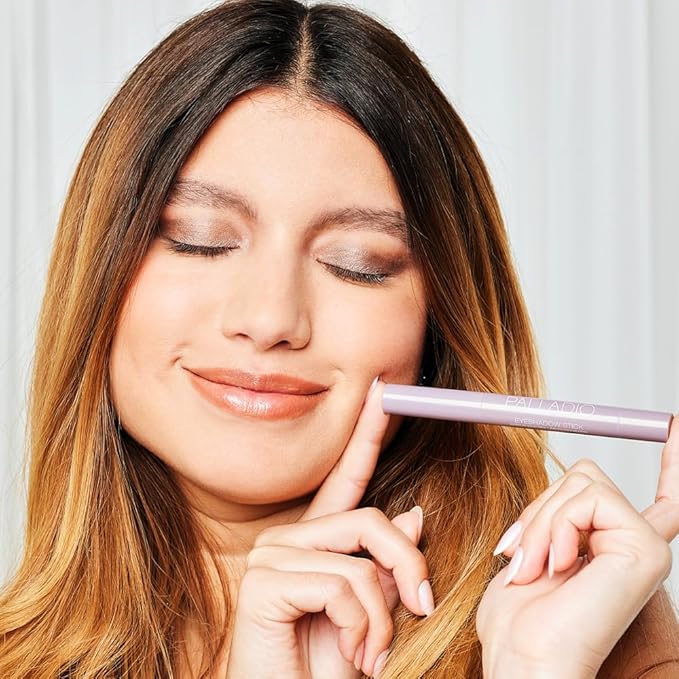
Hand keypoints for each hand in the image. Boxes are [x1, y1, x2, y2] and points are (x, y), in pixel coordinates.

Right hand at [225, 378, 433, 678]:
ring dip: (383, 616)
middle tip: (422, 608)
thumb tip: (413, 512)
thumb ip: (385, 563)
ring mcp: (272, 556)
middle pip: (371, 520)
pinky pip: (341, 586)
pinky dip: (364, 627)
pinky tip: (353, 654)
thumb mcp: (372, 613)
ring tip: (374, 653)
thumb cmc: (325, 667)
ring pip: (361, 559)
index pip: (345, 478)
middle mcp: (288, 538)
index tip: (383, 390)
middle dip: (409, 566)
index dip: (366, 433)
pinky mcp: (264, 582)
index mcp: (314, 541)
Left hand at [476, 414, 678, 678]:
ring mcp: (643, 546)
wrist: (524, 659)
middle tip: (524, 554)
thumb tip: (575, 476)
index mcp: (612, 545)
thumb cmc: (520, 616)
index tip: (674, 426)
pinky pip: (592, 498)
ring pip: (582, 482)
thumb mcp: (533, 545)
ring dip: (541, 521)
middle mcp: (635, 543)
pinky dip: (557, 526)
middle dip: (541, 507)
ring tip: (537, 566)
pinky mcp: (644, 550)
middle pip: (585, 475)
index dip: (671, 460)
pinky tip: (560, 565)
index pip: (660, 498)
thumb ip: (557, 512)